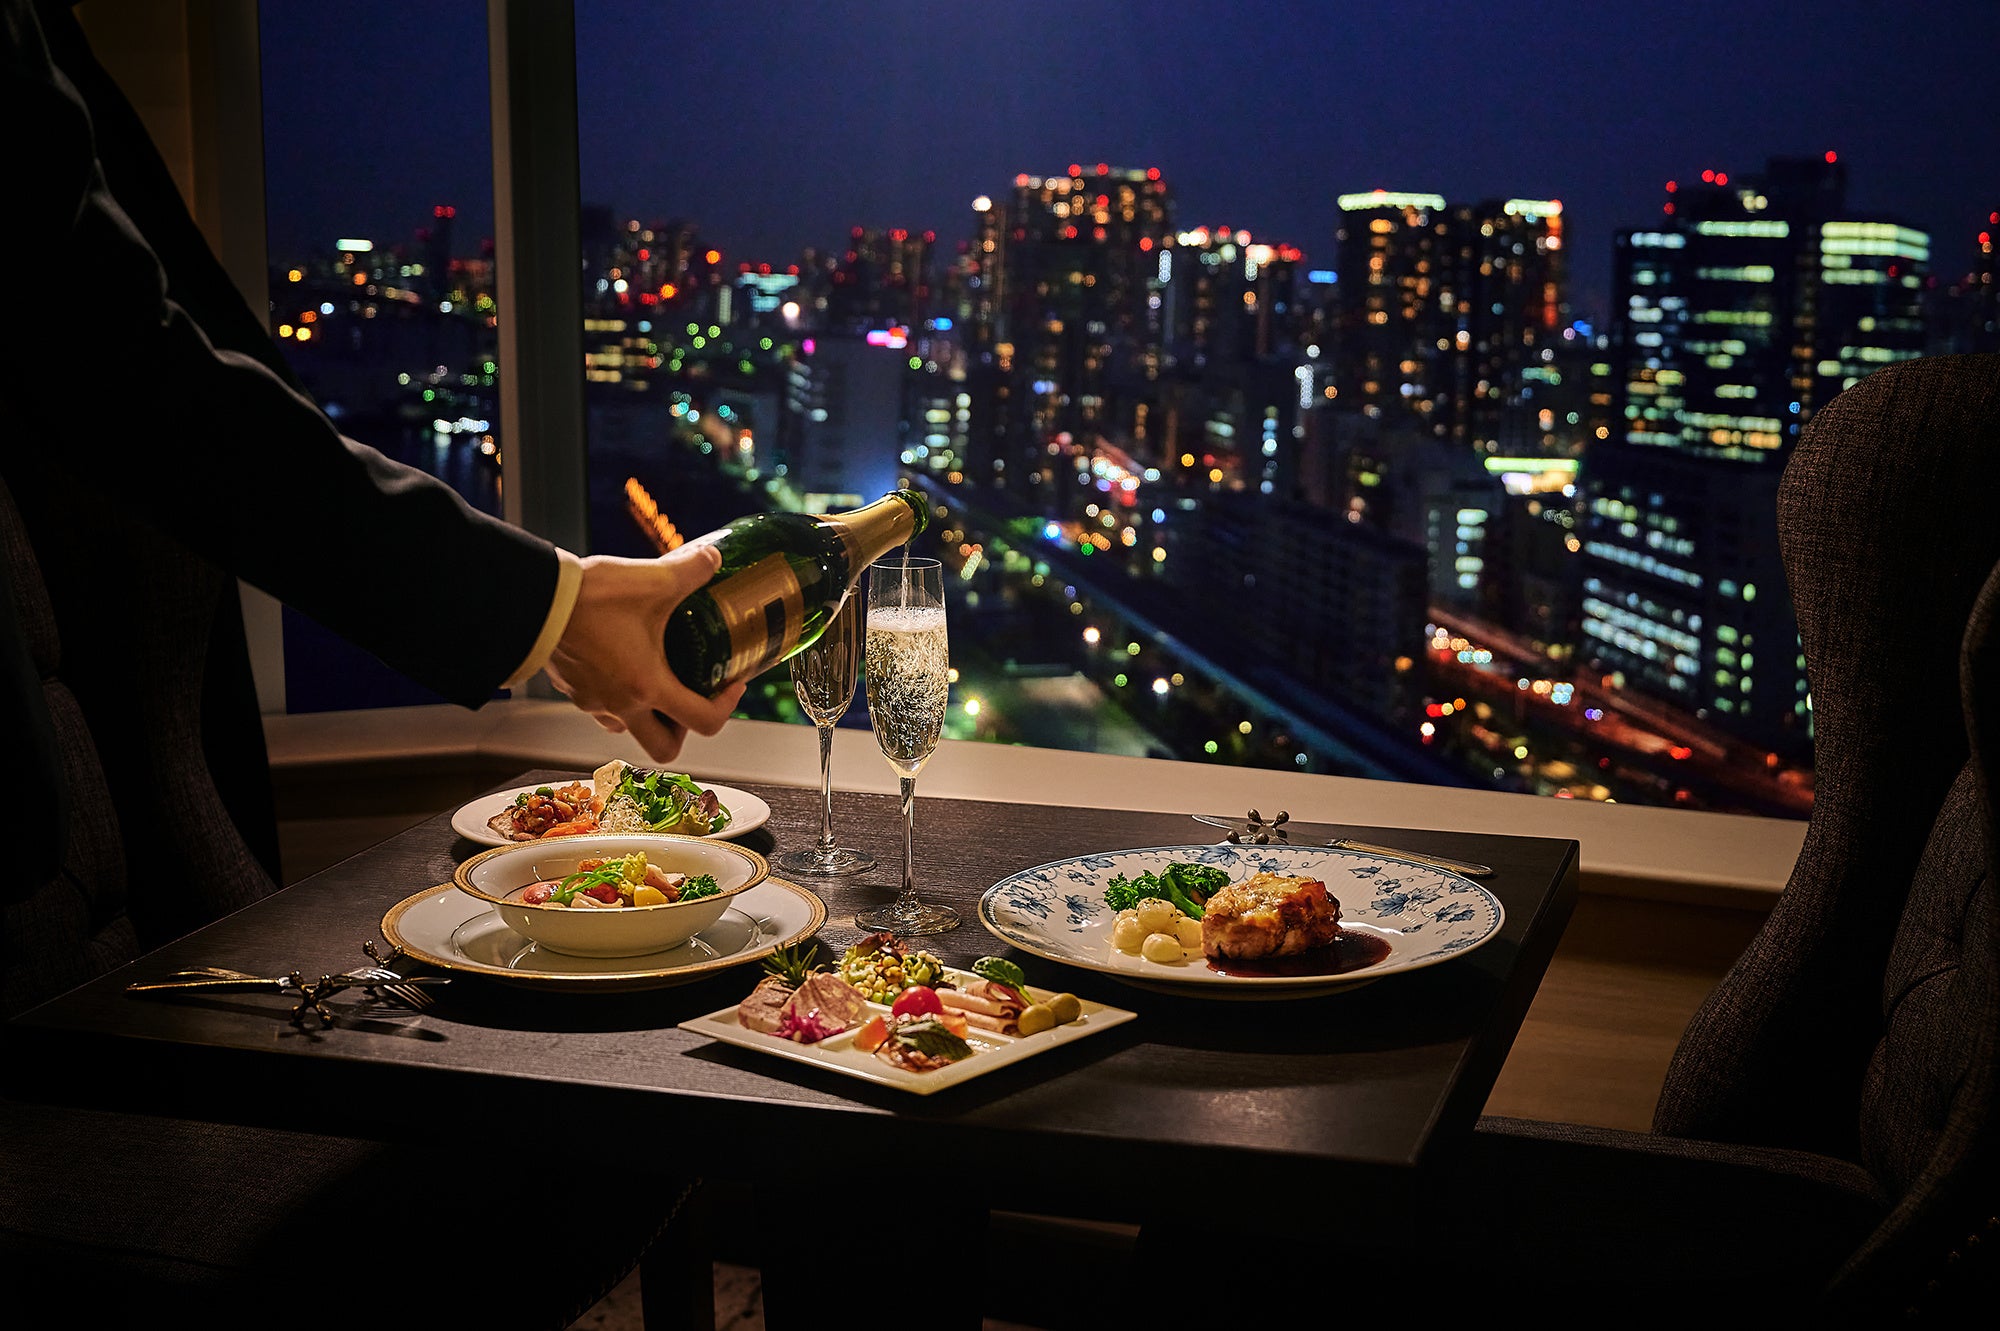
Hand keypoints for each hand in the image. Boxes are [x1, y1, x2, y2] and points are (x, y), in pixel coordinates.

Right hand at [544, 544, 745, 762]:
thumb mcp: (654, 580)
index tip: (731, 685)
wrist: (535, 600)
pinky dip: (617, 698)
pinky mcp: (572, 691)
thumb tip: (714, 558)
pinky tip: (620, 664)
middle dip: (682, 730)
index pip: (704, 722)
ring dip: (647, 715)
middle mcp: (622, 705)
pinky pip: (601, 709)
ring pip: (629, 729)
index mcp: (649, 687)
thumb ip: (692, 569)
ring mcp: (593, 702)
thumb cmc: (593, 597)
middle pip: (664, 749)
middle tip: (689, 696)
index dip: (727, 708)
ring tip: (655, 678)